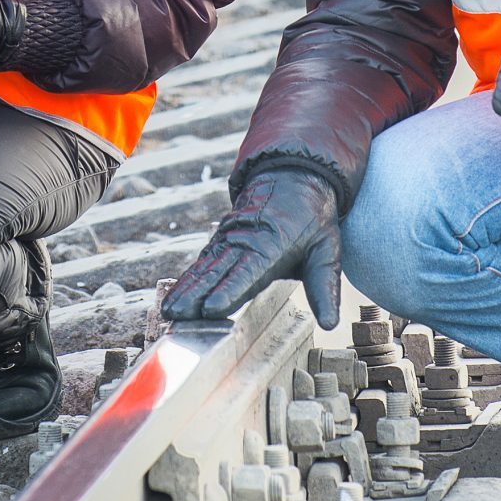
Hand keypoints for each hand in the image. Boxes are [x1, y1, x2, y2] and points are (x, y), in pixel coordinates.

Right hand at [161, 168, 343, 330]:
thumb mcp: (327, 249)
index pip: (249, 270)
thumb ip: (325, 287)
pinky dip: (187, 280)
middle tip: (177, 316)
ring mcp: (229, 239)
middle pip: (218, 271)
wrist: (293, 177)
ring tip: (170, 311)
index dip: (230, 289)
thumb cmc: (312, 219)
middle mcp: (245, 240)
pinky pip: (202, 262)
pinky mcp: (221, 241)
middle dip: (197, 295)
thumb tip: (330, 323)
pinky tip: (174, 297)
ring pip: (205, 267)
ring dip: (186, 289)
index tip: (212, 308)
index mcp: (273, 243)